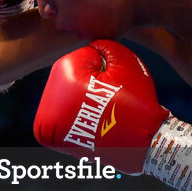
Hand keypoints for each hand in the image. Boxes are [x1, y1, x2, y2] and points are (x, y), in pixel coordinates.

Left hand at [34, 40, 191, 190]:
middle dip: (91, 84)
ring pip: (67, 98)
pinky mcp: (52, 137)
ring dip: (82, 101)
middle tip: (110, 100)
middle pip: (72, 78)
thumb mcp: (125, 60)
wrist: (143, 144)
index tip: (115, 85)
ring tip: (103, 113)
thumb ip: (103, 46)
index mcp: (63, 72)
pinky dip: (78, 119)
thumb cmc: (136, 100)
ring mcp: (47, 120)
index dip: (105, 68)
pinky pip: (63, 119)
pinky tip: (93, 124)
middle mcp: (48, 96)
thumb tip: (91, 50)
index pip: (83, 58)